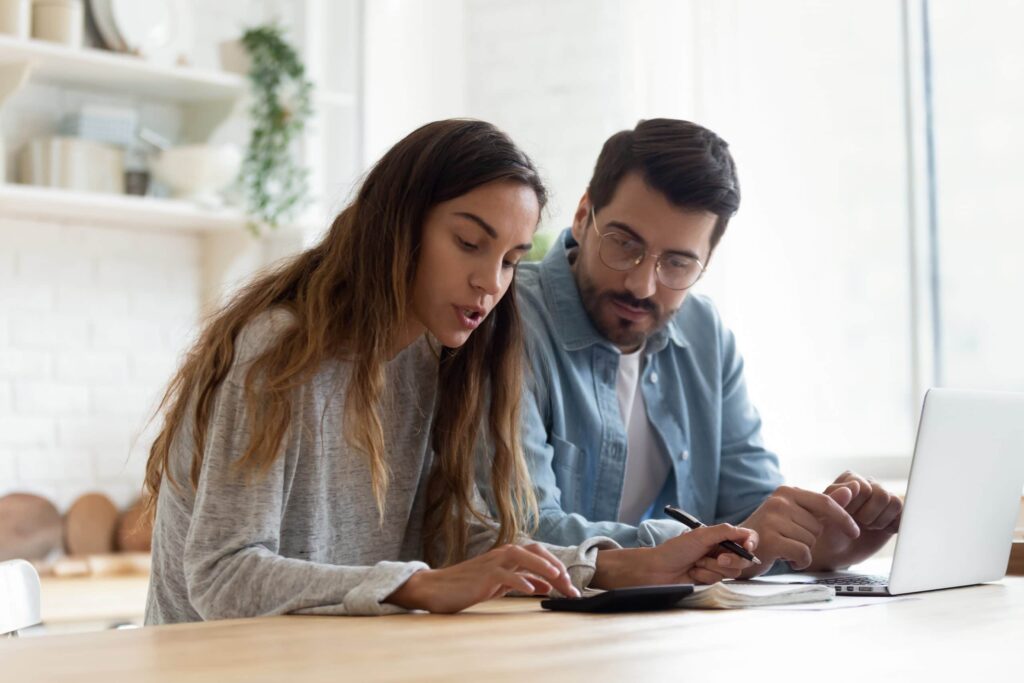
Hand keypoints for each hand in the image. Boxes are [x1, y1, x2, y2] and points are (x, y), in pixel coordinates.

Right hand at [384, 543, 578, 613]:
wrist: (437, 587)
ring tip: (559, 579)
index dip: (557, 566)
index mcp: (508, 555)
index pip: (539, 554)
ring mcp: (493, 563)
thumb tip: (546, 585)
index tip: (570, 586)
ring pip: (523, 557)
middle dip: (556, 567)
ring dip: (543, 567)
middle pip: (536, 551)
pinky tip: (532, 589)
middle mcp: (502, 554)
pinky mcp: (483, 575)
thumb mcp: (500, 584)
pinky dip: (520, 580)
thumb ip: (521, 580)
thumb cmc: (468, 586)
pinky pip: (505, 575)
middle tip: (570, 586)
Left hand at [592, 524, 758, 588]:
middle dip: (729, 559)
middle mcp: (720, 552)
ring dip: (712, 568)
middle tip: (716, 558)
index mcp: (719, 537)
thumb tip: (747, 533)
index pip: (745, 539)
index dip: (750, 543)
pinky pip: (719, 581)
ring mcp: (715, 567)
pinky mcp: (710, 580)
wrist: (658, 570)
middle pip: (743, 559)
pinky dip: (705, 576)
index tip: (747, 547)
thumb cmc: (676, 549)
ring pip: (732, 572)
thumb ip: (725, 531)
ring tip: (696, 564)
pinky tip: (693, 573)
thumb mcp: (701, 535)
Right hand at [738, 485, 860, 576]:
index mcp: (786, 492)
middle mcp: (779, 501)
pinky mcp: (770, 539)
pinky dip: (800, 561)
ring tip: (785, 548)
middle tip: (791, 539)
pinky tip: (786, 559)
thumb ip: (824, 506)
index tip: (855, 532)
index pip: (825, 502)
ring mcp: (772, 519)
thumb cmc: (771, 533)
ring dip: (804, 551)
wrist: (737, 550)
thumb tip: (853, 490)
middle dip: (811, 538)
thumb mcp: (797, 516)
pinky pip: (803, 553)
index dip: (843, 518)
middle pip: (818, 526)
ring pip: (811, 541)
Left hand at [807, 471, 902, 570]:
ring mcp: (883, 499)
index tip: (845, 514)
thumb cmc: (827, 529)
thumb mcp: (826, 514)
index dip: (856, 506)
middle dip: (868, 515)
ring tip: (868, 526)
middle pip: (882, 495)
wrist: (836, 550)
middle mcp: (869, 484)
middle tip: (857, 522)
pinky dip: (892, 525)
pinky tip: (880, 530)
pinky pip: (904, 515)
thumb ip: (836, 497)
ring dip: (880, 520)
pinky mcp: (895, 513)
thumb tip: (855, 485)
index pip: (865, 488)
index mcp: (850, 479)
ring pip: (895, 502)